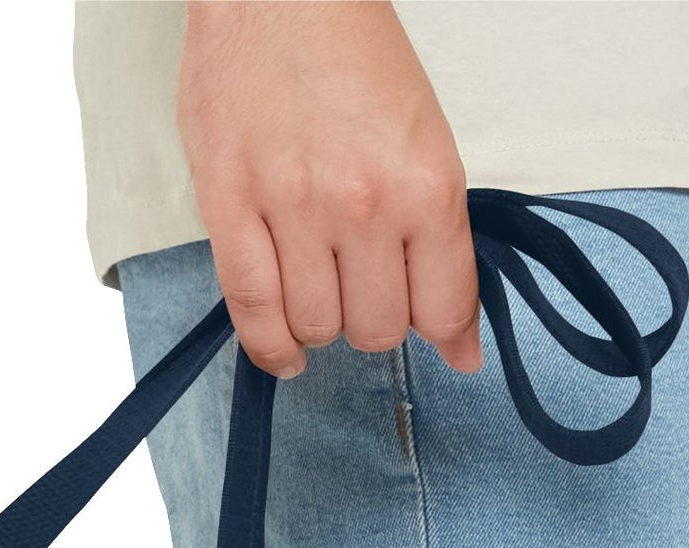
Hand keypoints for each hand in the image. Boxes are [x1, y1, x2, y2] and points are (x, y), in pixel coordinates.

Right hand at [176, 1, 479, 378]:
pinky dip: (273, 347)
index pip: (444, 305)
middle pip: (378, 328)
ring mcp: (293, 210)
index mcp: (426, 183)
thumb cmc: (351, 55)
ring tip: (320, 289)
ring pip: (318, 327)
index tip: (440, 337)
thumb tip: (458, 342)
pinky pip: (253, 311)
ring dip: (322, 322)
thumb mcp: (425, 139)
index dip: (445, 333)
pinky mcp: (230, 209)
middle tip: (365, 287)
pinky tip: (287, 351)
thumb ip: (440, 241)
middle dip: (375, 319)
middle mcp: (364, 204)